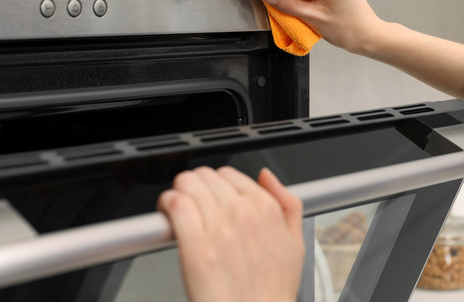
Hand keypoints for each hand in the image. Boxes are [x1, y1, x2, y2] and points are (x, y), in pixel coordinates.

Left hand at [157, 166, 303, 301]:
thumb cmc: (272, 292)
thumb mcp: (296, 244)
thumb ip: (288, 203)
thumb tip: (267, 176)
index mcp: (266, 209)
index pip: (229, 173)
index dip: (216, 184)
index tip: (211, 196)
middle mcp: (242, 213)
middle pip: (205, 176)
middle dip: (196, 186)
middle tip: (193, 203)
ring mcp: (219, 228)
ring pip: (188, 184)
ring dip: (179, 192)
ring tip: (177, 208)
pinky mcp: (195, 246)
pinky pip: (176, 205)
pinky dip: (167, 203)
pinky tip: (167, 213)